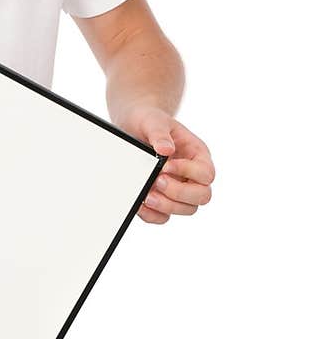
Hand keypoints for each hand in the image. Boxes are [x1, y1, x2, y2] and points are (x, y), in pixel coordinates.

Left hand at [118, 106, 215, 224]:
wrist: (132, 127)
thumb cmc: (149, 122)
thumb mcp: (153, 121)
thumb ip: (159, 133)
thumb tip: (166, 150)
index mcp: (197, 155)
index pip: (206, 173)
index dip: (188, 173)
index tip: (165, 165)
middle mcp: (193, 175)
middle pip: (203, 196)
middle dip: (179, 192)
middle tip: (157, 181)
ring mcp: (179, 189)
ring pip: (187, 209)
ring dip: (167, 206)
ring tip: (147, 195)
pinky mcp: (162, 199)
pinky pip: (164, 217)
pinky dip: (153, 215)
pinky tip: (140, 204)